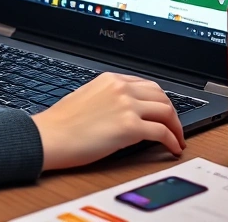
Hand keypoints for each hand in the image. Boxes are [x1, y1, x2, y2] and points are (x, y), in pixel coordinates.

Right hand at [31, 72, 185, 171]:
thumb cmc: (60, 123)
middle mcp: (121, 88)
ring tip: (177, 139)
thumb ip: (107, 98)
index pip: (146, 85)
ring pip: (167, 111)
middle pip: (161, 96)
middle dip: (172, 113)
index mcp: (110, 79)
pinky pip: (162, 132)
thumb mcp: (85, 97)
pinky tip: (173, 148)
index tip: (163, 112)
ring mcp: (127, 106)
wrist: (49, 136)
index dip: (159, 100)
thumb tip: (122, 110)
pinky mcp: (130, 127)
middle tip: (174, 127)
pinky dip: (172, 141)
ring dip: (176, 127)